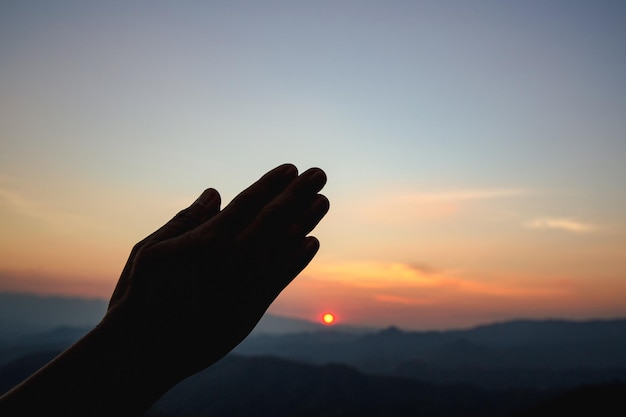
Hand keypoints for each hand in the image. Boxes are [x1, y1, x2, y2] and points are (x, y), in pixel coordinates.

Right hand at [104, 164, 328, 380]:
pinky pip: (283, 277)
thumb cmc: (141, 296)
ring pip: (285, 244)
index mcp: (207, 239)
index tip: (290, 168)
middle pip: (274, 218)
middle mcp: (233, 258)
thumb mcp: (150, 250)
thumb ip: (185, 221)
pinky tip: (312, 242)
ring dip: (306, 220)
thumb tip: (214, 193)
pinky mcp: (252, 309)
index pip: (248, 202)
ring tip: (322, 201)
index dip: (271, 184)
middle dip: (298, 193)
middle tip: (319, 174)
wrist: (144, 351)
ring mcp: (246, 284)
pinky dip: (299, 258)